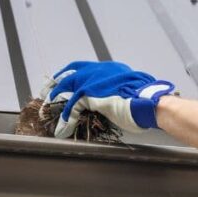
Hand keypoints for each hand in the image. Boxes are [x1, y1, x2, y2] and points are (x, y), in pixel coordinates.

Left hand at [42, 60, 175, 137]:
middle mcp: (99, 71)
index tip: (62, 82)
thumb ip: (118, 90)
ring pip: (66, 89)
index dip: (70, 75)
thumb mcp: (131, 90)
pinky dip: (66, 118)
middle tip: (47, 93)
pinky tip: (63, 128)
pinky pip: (71, 106)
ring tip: (48, 112)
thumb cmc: (147, 99)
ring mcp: (93, 81)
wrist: (150, 102)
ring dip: (55, 101)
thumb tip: (116, 98)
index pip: (83, 68)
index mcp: (109, 69)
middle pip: (69, 74)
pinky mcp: (89, 94)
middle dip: (55, 84)